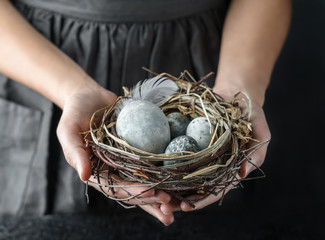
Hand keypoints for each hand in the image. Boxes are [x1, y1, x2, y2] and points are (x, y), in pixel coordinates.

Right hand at [56, 78, 173, 224]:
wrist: (90, 97)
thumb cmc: (75, 114)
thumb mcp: (68, 131)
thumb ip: (75, 153)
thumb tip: (85, 176)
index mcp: (98, 172)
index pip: (116, 187)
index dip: (134, 192)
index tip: (151, 192)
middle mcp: (115, 170)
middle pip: (135, 190)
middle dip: (153, 199)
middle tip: (171, 205)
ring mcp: (128, 161)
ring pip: (147, 180)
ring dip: (162, 192)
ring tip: (181, 202)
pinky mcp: (139, 150)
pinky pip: (153, 162)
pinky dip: (166, 171)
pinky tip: (182, 178)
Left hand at [160, 86, 270, 212]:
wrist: (237, 95)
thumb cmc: (252, 115)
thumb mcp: (260, 131)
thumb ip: (257, 152)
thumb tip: (242, 174)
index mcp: (230, 168)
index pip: (216, 189)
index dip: (202, 200)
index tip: (187, 207)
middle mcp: (213, 164)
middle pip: (196, 187)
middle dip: (180, 199)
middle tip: (163, 207)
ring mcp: (201, 154)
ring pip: (183, 174)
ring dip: (169, 186)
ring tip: (153, 195)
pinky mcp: (190, 141)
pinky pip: (177, 154)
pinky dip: (166, 164)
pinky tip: (153, 170)